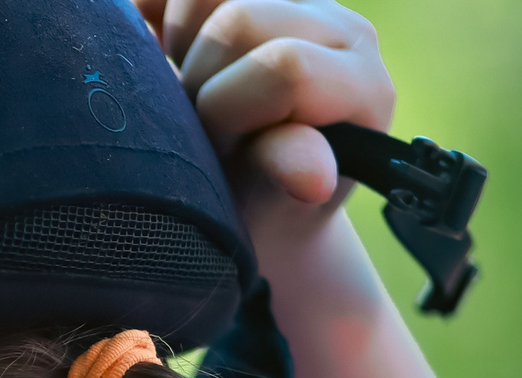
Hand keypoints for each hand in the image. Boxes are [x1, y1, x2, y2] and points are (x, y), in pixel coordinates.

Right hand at [135, 0, 394, 227]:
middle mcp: (341, 29)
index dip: (225, 107)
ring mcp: (300, 2)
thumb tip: (314, 176)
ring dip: (178, 42)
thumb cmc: (266, 212)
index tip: (217, 149)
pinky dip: (160, 13)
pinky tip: (160, 46)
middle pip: (237, 18)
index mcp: (361, 85)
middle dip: (198, 78)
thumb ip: (287, 169)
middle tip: (199, 126)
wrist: (261, 203)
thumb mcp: (271, 203)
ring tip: (190, 91)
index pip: (282, 66)